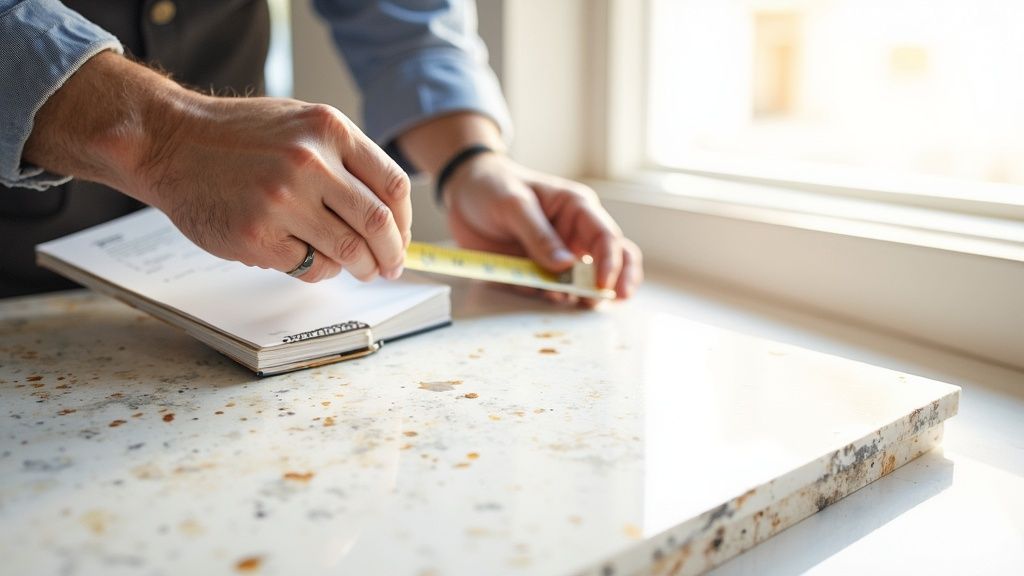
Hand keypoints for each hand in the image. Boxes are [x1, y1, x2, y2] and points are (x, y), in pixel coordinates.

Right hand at [25, 51, 409, 282]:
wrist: (169, 142)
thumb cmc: (238, 135)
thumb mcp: (300, 123)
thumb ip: (344, 157)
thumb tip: (390, 212)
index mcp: (329, 130)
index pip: (393, 186)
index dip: (405, 221)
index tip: (401, 238)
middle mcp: (310, 162)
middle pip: (379, 224)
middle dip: (392, 254)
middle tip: (391, 267)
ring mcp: (283, 200)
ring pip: (350, 251)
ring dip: (363, 268)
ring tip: (360, 270)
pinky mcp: (258, 236)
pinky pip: (311, 267)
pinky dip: (321, 271)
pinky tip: (312, 261)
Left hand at [443, 153, 642, 305]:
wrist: (462, 193)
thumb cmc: (493, 186)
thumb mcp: (514, 204)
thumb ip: (538, 235)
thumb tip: (565, 266)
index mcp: (577, 209)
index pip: (606, 237)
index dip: (610, 262)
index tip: (602, 285)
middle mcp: (573, 235)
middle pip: (610, 261)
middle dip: (614, 283)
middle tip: (605, 301)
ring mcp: (557, 256)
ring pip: (581, 283)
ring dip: (575, 296)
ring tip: (557, 296)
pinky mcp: (537, 272)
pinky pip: (548, 292)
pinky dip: (542, 296)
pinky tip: (528, 286)